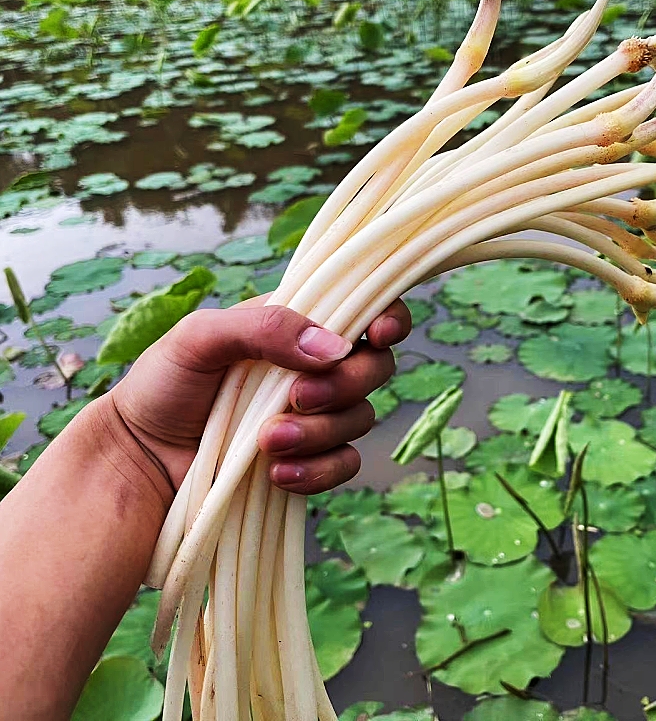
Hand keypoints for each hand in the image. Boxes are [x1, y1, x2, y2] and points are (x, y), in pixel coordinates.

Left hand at [108, 298, 410, 496]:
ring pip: (361, 420)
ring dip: (318, 432)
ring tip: (264, 442)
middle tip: (295, 399)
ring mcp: (315, 417)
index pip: (364, 311)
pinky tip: (277, 474)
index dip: (386, 320)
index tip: (376, 336)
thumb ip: (266, 328)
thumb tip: (333, 347)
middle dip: (343, 386)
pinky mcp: (309, 460)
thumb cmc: (163, 385)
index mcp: (296, 327)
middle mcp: (313, 369)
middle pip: (375, 369)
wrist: (139, 458)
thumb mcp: (201, 337)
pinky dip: (318, 471)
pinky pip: (344, 465)